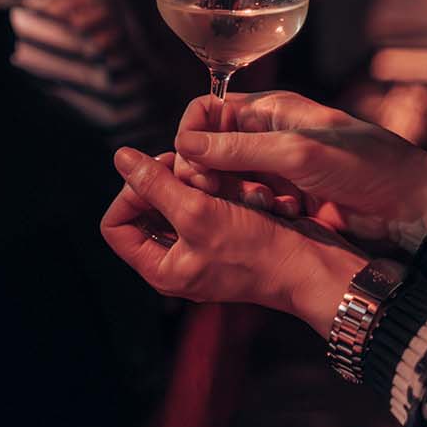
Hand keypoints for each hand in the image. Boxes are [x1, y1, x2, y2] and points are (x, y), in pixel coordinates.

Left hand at [100, 148, 368, 338]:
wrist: (311, 265)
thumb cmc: (256, 249)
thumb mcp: (198, 212)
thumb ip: (155, 185)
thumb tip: (121, 158)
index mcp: (161, 268)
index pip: (116, 225)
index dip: (129, 192)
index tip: (158, 171)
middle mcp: (177, 261)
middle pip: (147, 208)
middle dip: (168, 182)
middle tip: (191, 167)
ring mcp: (203, 247)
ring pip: (180, 199)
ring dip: (198, 181)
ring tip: (221, 179)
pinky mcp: (227, 234)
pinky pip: (209, 201)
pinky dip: (219, 188)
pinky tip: (240, 187)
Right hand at [173, 91, 426, 251]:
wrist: (409, 206)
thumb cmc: (365, 164)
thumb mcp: (299, 152)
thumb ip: (241, 149)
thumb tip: (186, 145)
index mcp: (271, 110)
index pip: (208, 112)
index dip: (194, 137)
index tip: (194, 165)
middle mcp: (267, 137)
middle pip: (210, 152)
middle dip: (209, 174)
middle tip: (220, 195)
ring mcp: (275, 171)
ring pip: (226, 183)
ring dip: (235, 197)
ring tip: (267, 206)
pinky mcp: (284, 202)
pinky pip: (248, 208)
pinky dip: (255, 214)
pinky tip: (283, 217)